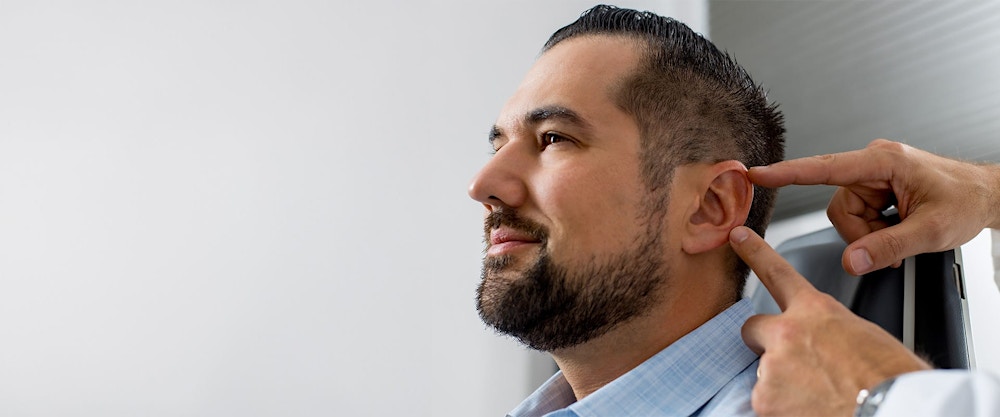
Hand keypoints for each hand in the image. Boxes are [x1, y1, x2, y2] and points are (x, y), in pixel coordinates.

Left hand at [730, 226, 930, 415]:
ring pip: (765, 372)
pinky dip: (783, 409)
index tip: (737, 236)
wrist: (891, 410)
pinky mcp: (765, 399)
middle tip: (793, 363)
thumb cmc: (891, 378)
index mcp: (816, 311)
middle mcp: (787, 334)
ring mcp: (772, 367)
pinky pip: (766, 403)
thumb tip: (830, 344)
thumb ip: (833, 332)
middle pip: (753, 329)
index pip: (777, 272)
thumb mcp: (866, 337)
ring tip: (819, 395)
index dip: (754, 252)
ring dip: (783, 383)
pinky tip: (810, 410)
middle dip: (765, 342)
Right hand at [749, 139, 999, 274]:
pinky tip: (898, 228)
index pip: (825, 169)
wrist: (988, 196)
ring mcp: (874, 176)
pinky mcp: (876, 187)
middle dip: (862, 233)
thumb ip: (886, 247)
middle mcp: (874, 164)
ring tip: (901, 235)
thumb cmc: (967, 200)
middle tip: (893, 245)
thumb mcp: (931, 231)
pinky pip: (858, 215)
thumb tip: (850, 261)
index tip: (758, 175)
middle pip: (839, 207)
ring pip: (846, 215)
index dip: (788, 173)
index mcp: (883, 162)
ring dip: (870, 234)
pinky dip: (875, 230)